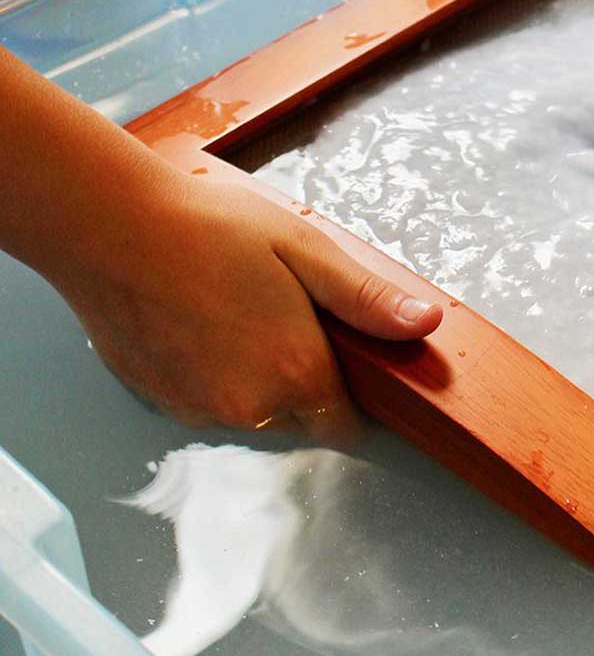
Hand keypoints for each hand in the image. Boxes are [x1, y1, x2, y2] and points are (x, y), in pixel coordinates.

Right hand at [55, 170, 440, 434]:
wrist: (108, 227)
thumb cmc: (207, 228)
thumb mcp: (304, 250)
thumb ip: (366, 299)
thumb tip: (423, 325)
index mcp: (295, 373)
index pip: (347, 428)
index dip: (355, 396)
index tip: (346, 358)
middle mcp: (248, 408)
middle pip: (300, 423)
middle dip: (304, 382)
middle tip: (285, 314)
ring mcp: (200, 411)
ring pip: (250, 415)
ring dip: (256, 381)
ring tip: (237, 310)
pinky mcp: (162, 403)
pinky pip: (207, 404)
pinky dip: (212, 377)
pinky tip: (200, 322)